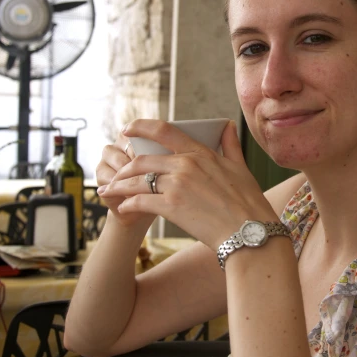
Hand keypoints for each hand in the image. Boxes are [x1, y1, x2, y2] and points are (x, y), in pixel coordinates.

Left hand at [98, 119, 277, 249]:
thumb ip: (230, 144)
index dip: (140, 127)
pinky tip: (124, 208)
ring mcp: (177, 185)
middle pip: (142, 159)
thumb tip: (227, 124)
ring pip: (137, 181)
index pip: (163, 131)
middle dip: (124, 167)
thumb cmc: (247, 202)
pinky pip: (139, 201)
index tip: (126, 129)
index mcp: (200, 153)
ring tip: (109, 191)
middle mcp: (185, 165)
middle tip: (116, 174)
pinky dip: (128, 204)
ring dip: (119, 185)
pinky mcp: (171, 207)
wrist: (248, 231)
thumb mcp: (240, 167)